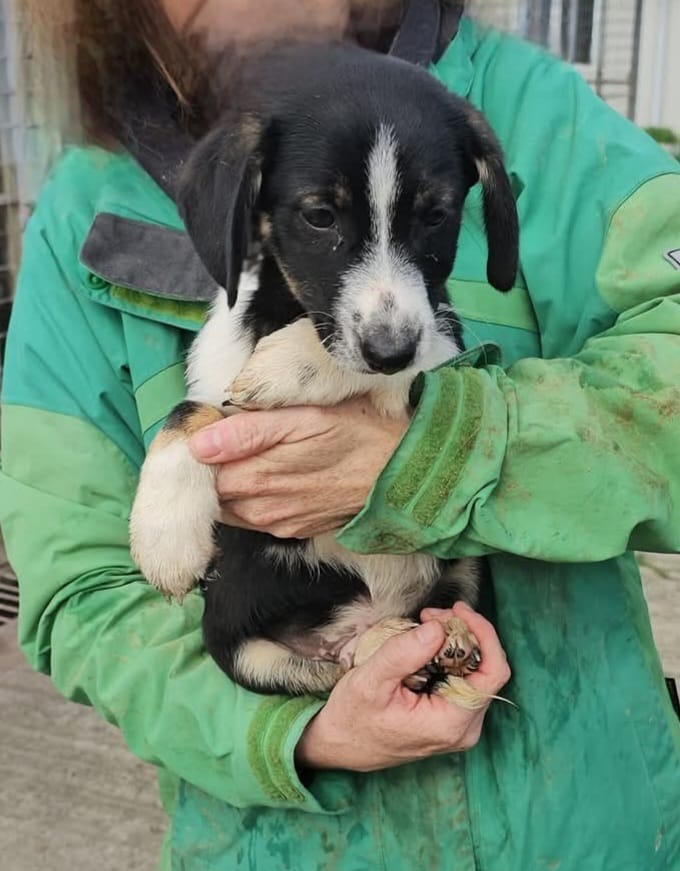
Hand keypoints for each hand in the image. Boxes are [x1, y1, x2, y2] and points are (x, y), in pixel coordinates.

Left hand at [188, 399, 406, 537]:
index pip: (199, 470)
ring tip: (247, 456)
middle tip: (224, 436)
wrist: (401, 476)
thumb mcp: (306, 417)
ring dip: (230, 484)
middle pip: (211, 492)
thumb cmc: (357, 435)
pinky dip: (251, 499)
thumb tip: (199, 443)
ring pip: (229, 507)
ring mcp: (276, 523)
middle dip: (210, 467)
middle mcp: (261, 508)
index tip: (206, 425)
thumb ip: (249, 431)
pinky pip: (254, 517)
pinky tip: (269, 477)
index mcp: (257, 476)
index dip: (197, 446)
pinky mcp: (291, 530)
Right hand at [295, 602, 510, 771]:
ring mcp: (459, 725)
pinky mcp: (451, 718)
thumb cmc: (352, 717)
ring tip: (426, 624)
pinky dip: (449, 655)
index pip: (494, 673)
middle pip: (486, 669)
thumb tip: (438, 628)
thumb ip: (404, 653)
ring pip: (476, 672)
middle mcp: (464, 728)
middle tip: (430, 615)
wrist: (338, 745)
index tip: (457, 610)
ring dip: (456, 642)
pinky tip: (426, 644)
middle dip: (464, 633)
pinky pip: (463, 679)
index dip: (483, 635)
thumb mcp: (370, 681)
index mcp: (451, 723)